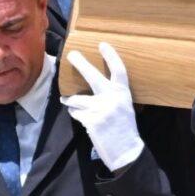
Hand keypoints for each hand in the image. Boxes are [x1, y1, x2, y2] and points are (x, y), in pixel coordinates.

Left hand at [62, 42, 144, 168]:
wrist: (125, 151)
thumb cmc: (125, 128)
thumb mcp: (124, 107)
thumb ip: (111, 96)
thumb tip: (89, 88)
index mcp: (122, 93)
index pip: (118, 70)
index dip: (111, 56)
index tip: (102, 44)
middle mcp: (112, 98)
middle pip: (93, 76)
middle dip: (81, 63)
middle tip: (72, 54)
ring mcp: (100, 109)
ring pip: (76, 99)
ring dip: (71, 102)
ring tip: (69, 102)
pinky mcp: (90, 120)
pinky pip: (76, 113)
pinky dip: (76, 115)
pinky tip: (84, 120)